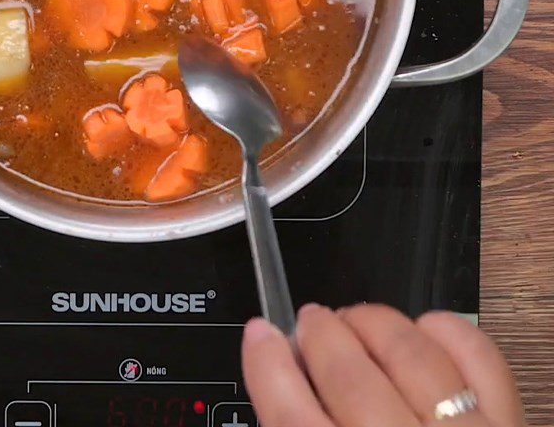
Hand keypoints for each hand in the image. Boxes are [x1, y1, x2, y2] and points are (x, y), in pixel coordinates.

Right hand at [242, 303, 525, 426]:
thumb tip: (282, 376)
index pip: (291, 416)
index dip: (268, 364)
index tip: (261, 334)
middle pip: (346, 374)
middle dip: (318, 331)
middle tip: (310, 323)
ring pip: (408, 352)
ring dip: (371, 322)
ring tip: (356, 321)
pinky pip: (477, 357)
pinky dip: (444, 331)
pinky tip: (420, 332)